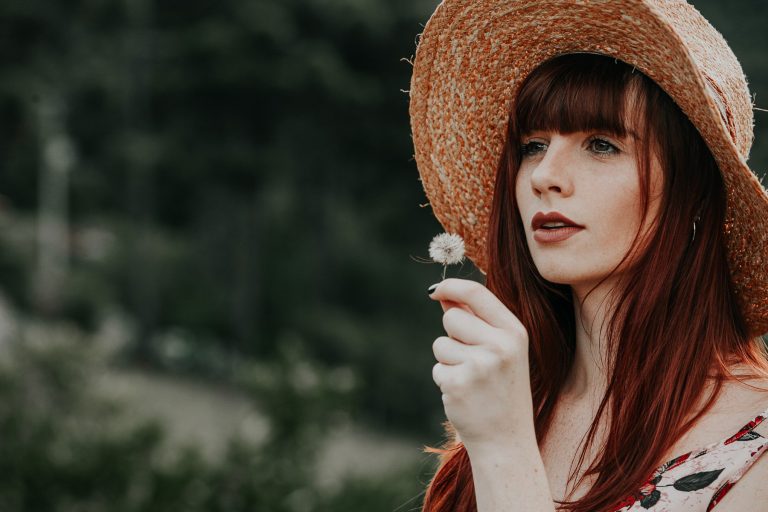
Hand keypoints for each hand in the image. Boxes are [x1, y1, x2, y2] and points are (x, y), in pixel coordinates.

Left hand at [428, 278, 534, 450]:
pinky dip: (445, 380)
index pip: (476, 293)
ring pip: (440, 343)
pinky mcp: (458, 384)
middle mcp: (500, 345)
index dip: (450, 286)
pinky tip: (465, 394)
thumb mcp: (500, 350)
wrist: (507, 439)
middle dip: (452, 335)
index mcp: (514, 332)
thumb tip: (444, 295)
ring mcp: (479, 365)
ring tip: (471, 380)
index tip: (434, 290)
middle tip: (471, 360)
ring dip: (448, 360)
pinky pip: (437, 368)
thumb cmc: (502, 390)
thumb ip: (475, 320)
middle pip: (451, 318)